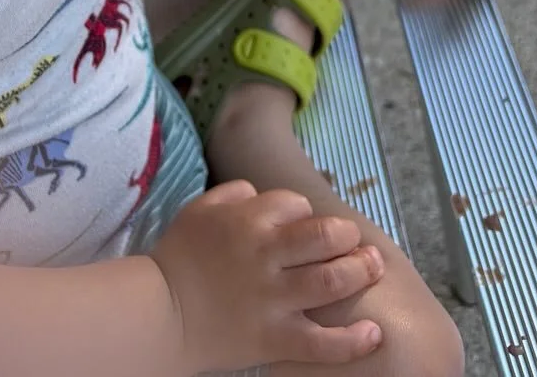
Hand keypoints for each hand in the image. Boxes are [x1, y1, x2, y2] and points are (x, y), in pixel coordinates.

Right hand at [151, 181, 383, 372]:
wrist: (162, 314)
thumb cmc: (180, 258)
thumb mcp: (199, 209)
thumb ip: (232, 194)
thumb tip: (261, 193)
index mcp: (247, 222)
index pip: (295, 204)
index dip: (305, 210)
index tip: (305, 222)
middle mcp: (266, 256)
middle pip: (324, 237)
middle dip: (347, 235)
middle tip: (356, 240)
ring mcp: (274, 300)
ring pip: (331, 282)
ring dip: (361, 271)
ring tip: (374, 266)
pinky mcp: (276, 340)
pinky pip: (323, 343)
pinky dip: (353, 340)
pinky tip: (374, 332)